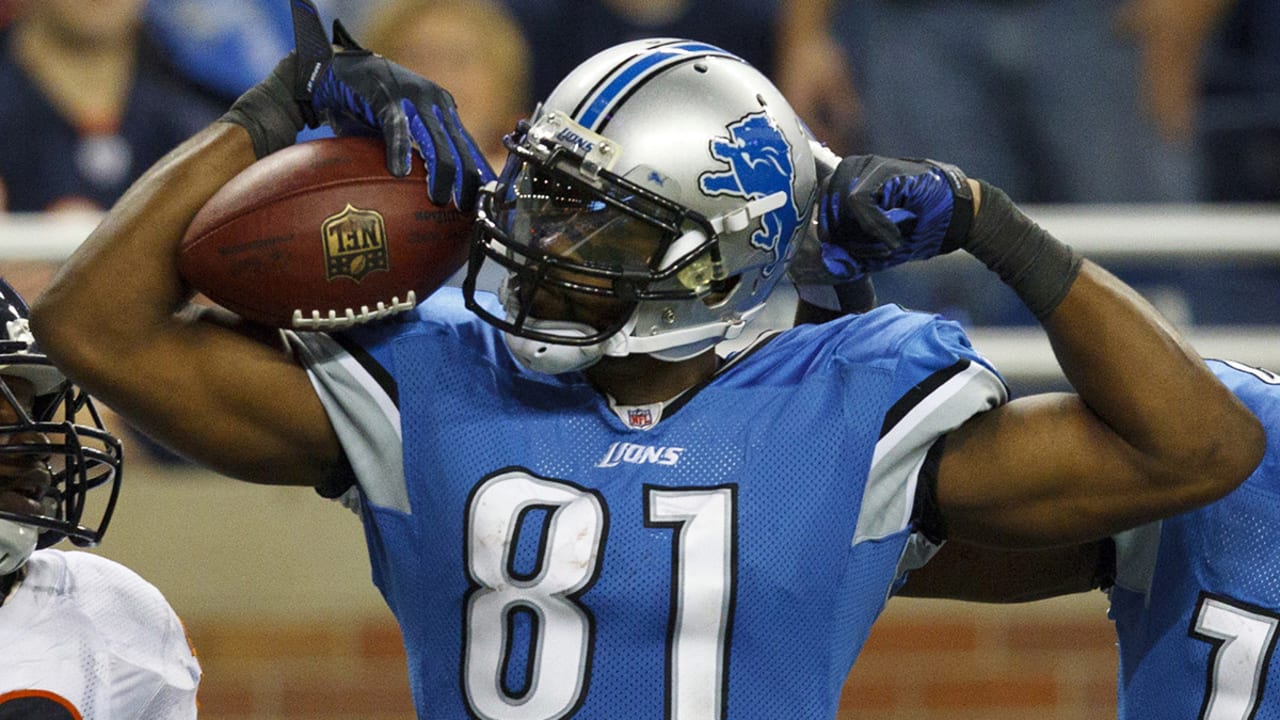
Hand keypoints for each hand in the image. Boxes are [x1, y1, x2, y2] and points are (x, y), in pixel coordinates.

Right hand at [290, 0, 491, 209]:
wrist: (338, 72)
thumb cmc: (370, 109)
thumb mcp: (403, 129)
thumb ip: (418, 152)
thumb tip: (432, 194)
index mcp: (444, 110)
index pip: (469, 146)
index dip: (478, 173)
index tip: (485, 201)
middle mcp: (435, 102)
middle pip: (460, 148)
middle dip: (467, 180)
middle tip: (465, 209)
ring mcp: (413, 99)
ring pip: (437, 142)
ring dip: (441, 173)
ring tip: (438, 198)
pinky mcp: (387, 98)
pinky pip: (398, 131)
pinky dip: (400, 153)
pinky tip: (399, 173)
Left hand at [816, 155, 972, 278]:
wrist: (956, 217)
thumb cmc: (915, 230)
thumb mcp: (874, 246)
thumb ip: (850, 251)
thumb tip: (828, 260)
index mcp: (845, 181)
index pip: (819, 207)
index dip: (830, 234)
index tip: (852, 252)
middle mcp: (853, 168)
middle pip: (827, 206)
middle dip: (846, 237)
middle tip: (873, 252)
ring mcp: (868, 164)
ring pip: (841, 203)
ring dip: (860, 232)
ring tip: (886, 245)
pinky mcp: (884, 168)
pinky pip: (859, 200)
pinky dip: (873, 225)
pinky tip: (893, 238)